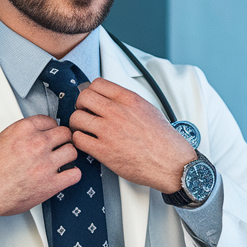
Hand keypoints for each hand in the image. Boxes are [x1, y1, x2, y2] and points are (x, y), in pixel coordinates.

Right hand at [0, 115, 80, 241]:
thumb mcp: (4, 138)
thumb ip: (23, 134)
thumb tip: (36, 133)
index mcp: (24, 130)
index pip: (50, 120)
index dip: (52, 128)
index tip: (52, 134)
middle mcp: (37, 144)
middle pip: (65, 133)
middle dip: (63, 140)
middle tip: (60, 146)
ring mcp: (46, 164)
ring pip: (72, 152)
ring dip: (68, 156)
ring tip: (62, 161)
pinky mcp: (51, 183)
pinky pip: (74, 174)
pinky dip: (72, 175)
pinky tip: (66, 175)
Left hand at [68, 78, 194, 193]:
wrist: (170, 163)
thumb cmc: (163, 140)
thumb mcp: (148, 109)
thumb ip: (127, 102)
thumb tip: (110, 98)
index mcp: (129, 99)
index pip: (97, 83)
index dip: (91, 91)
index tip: (92, 101)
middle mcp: (117, 112)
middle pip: (83, 97)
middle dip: (80, 105)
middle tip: (85, 114)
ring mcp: (109, 131)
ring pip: (76, 118)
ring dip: (77, 124)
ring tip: (85, 130)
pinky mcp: (103, 151)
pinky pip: (78, 139)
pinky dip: (79, 141)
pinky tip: (88, 144)